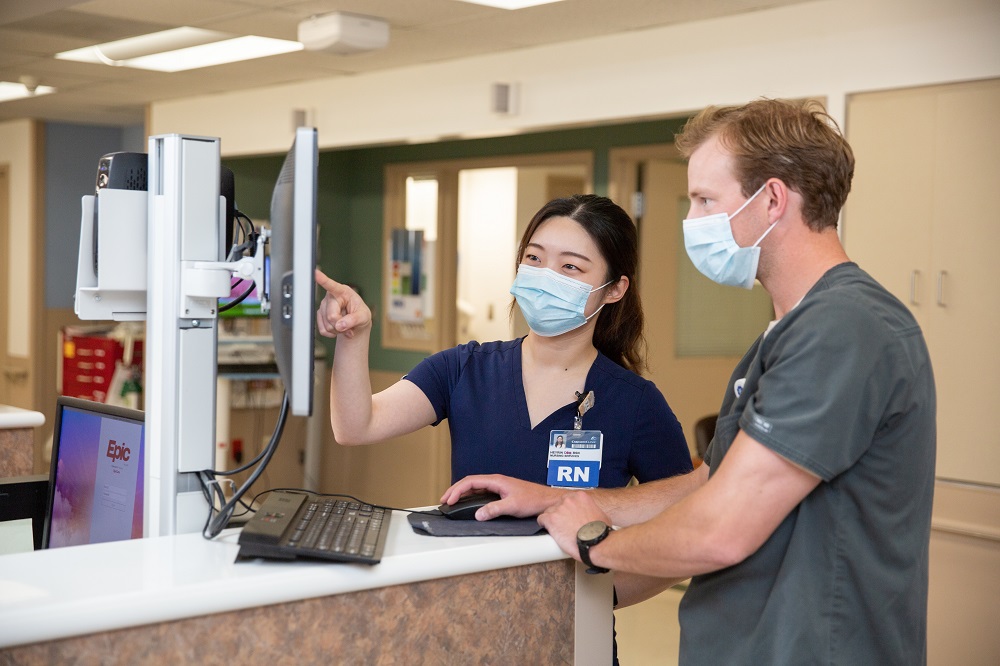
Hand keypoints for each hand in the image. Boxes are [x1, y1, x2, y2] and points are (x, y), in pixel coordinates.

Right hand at [315, 269, 370, 338]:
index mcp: (342, 291)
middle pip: (331, 316)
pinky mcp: (320, 315)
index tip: (315, 273)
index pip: (332, 285)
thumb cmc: (361, 315)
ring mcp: (324, 306)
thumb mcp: (364, 317)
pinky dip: (332, 333)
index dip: (322, 280)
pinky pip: (323, 330)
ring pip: (327, 324)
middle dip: (341, 326)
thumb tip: (340, 325)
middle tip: (350, 328)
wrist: (356, 324)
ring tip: (345, 327)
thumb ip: (353, 320)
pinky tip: (338, 329)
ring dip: (338, 330)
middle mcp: (331, 297)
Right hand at [440, 474, 564, 520]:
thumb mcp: (513, 506)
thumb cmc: (534, 499)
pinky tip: (467, 503)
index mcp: (496, 480)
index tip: (449, 500)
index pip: (471, 482)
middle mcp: (496, 481)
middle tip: (444, 500)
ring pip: (475, 487)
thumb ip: (494, 509)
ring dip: (462, 493)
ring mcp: (498, 486)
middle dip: (455, 490)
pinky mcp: (501, 493)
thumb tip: (478, 514)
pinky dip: (470, 497)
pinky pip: (481, 492)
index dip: (457, 490)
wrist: (547, 500)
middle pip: (470, 483)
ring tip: (451, 501)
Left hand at [537, 491, 610, 560]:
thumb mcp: (600, 514)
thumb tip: (591, 515)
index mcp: (580, 496)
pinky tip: (549, 530)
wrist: (596, 543)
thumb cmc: (601, 532)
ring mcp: (559, 509)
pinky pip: (541, 519)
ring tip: (558, 530)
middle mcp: (568, 500)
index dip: (567, 509)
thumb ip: (591, 510)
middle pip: (557, 505)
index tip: (568, 516)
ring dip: (553, 520)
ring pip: (549, 512)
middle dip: (560, 514)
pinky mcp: (551, 519)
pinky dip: (544, 524)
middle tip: (564, 525)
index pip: (567, 499)